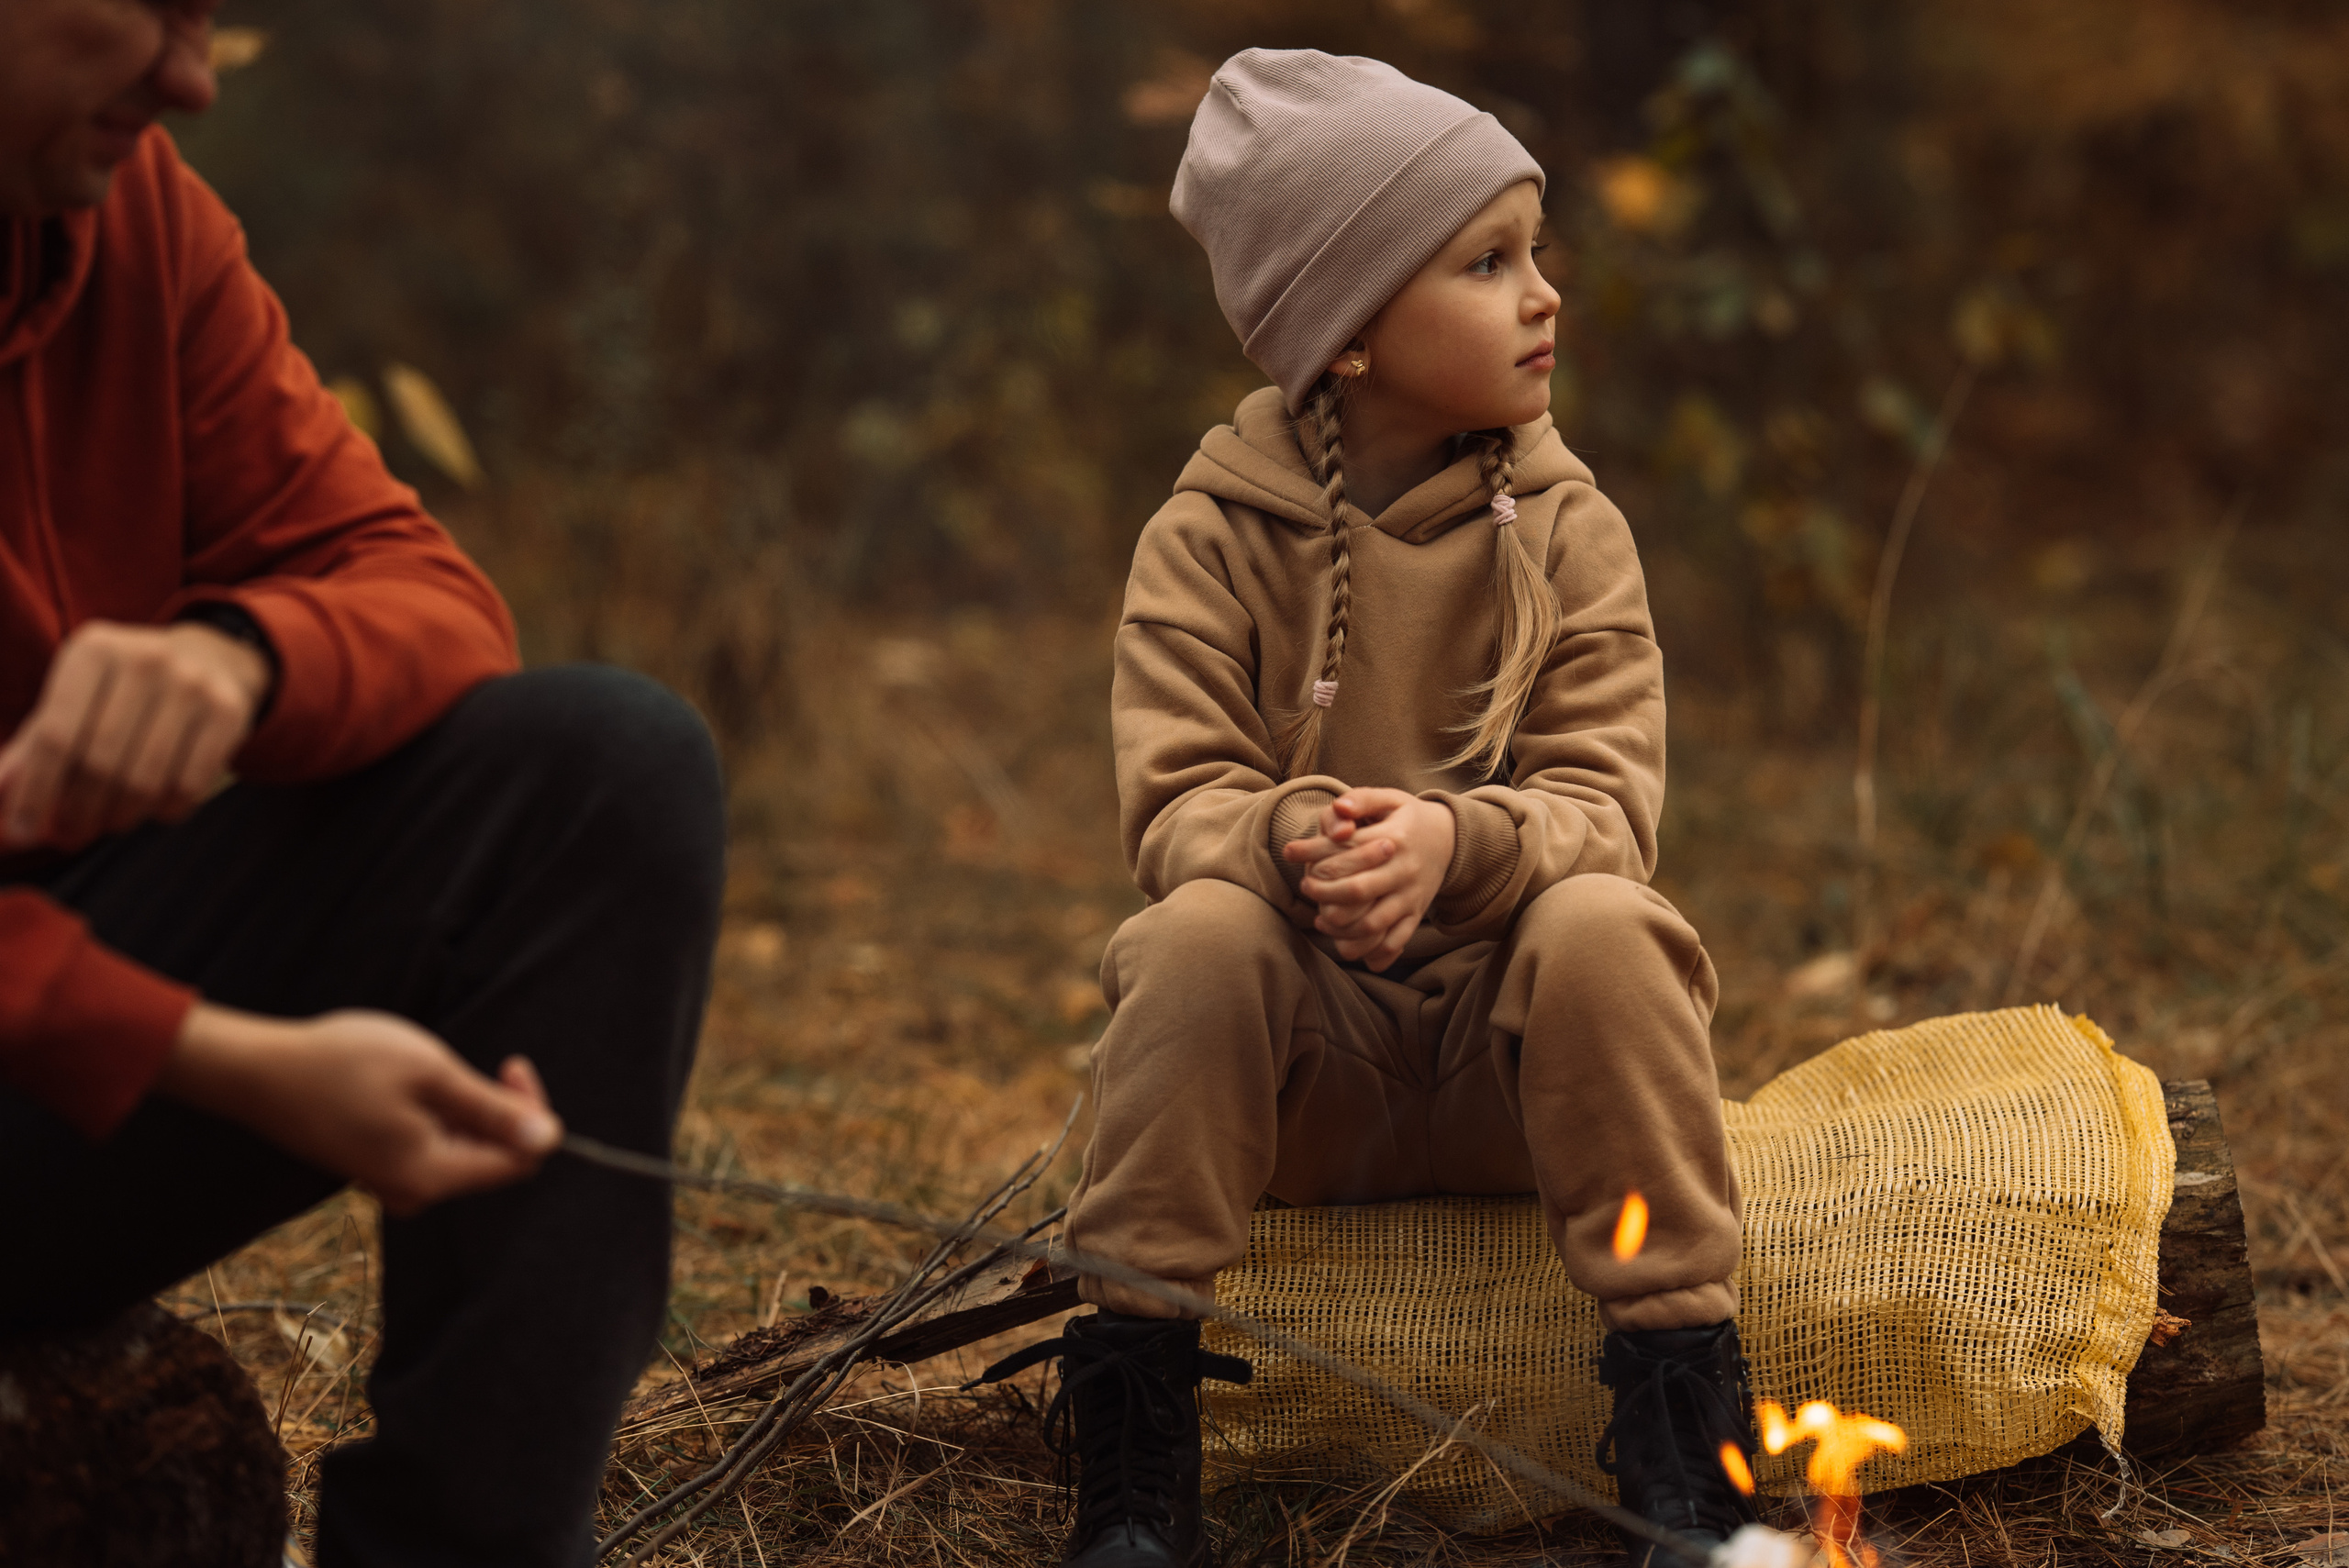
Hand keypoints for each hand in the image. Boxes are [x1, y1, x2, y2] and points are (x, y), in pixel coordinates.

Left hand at [0, 620, 269, 850]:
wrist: (210, 659)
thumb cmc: (123, 690)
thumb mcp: (73, 700)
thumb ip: (33, 748)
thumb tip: (2, 802)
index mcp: (93, 649)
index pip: (55, 736)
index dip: (35, 790)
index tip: (22, 831)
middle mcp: (144, 660)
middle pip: (100, 763)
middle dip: (78, 812)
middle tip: (69, 836)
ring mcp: (192, 685)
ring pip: (144, 780)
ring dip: (119, 817)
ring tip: (109, 823)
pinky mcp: (229, 712)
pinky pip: (188, 786)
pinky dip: (163, 811)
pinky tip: (152, 808)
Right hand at [157, 1004, 562, 1216]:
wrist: (258, 1072)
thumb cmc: (343, 1063)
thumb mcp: (431, 1073)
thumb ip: (492, 1111)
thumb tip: (551, 1140)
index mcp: (432, 1175)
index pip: (519, 1160)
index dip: (532, 1113)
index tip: (512, 1065)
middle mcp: (415, 1191)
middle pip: (494, 1160)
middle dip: (503, 1111)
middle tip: (490, 1062)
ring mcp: (392, 1182)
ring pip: (463, 1152)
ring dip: (471, 1111)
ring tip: (438, 1070)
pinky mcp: (377, 1166)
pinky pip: (431, 1148)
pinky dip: (441, 1116)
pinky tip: (416, 1085)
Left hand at [1282, 788, 1455, 970]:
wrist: (1451, 839)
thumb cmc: (1408, 817)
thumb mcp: (1389, 798)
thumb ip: (1361, 799)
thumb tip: (1338, 808)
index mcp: (1395, 838)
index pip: (1347, 848)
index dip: (1313, 851)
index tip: (1290, 851)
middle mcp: (1404, 871)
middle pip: (1357, 891)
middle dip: (1323, 892)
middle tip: (1306, 885)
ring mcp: (1411, 897)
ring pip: (1373, 924)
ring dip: (1340, 928)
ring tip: (1321, 919)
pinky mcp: (1415, 914)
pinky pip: (1394, 942)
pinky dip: (1371, 953)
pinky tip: (1347, 946)